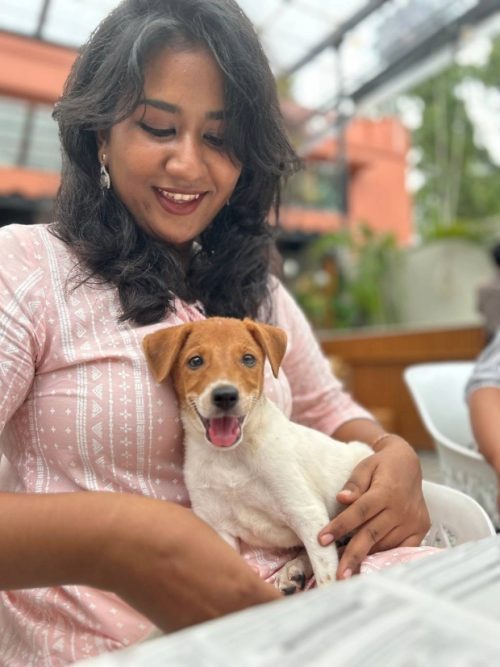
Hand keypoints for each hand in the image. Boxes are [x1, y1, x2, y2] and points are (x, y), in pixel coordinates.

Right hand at [95, 494, 280, 631]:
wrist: (121, 543)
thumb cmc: (168, 528)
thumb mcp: (213, 540)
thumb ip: (234, 569)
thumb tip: (243, 583)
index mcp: (241, 586)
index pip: (281, 610)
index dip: (290, 609)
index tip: (295, 603)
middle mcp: (226, 615)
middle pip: (262, 630)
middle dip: (270, 624)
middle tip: (274, 613)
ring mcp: (200, 629)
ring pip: (236, 638)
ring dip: (246, 630)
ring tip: (249, 617)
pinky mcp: (177, 634)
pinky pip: (211, 640)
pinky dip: (220, 634)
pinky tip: (218, 621)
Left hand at [318, 437, 429, 579]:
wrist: (409, 464)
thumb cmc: (381, 466)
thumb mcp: (365, 467)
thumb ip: (354, 483)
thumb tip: (342, 498)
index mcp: (386, 491)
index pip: (359, 512)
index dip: (340, 526)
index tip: (322, 539)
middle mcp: (401, 509)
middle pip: (372, 535)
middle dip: (353, 555)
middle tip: (338, 575)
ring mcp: (413, 521)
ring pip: (385, 545)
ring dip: (366, 558)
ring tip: (348, 571)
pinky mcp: (421, 529)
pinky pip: (402, 550)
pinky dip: (386, 558)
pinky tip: (371, 567)